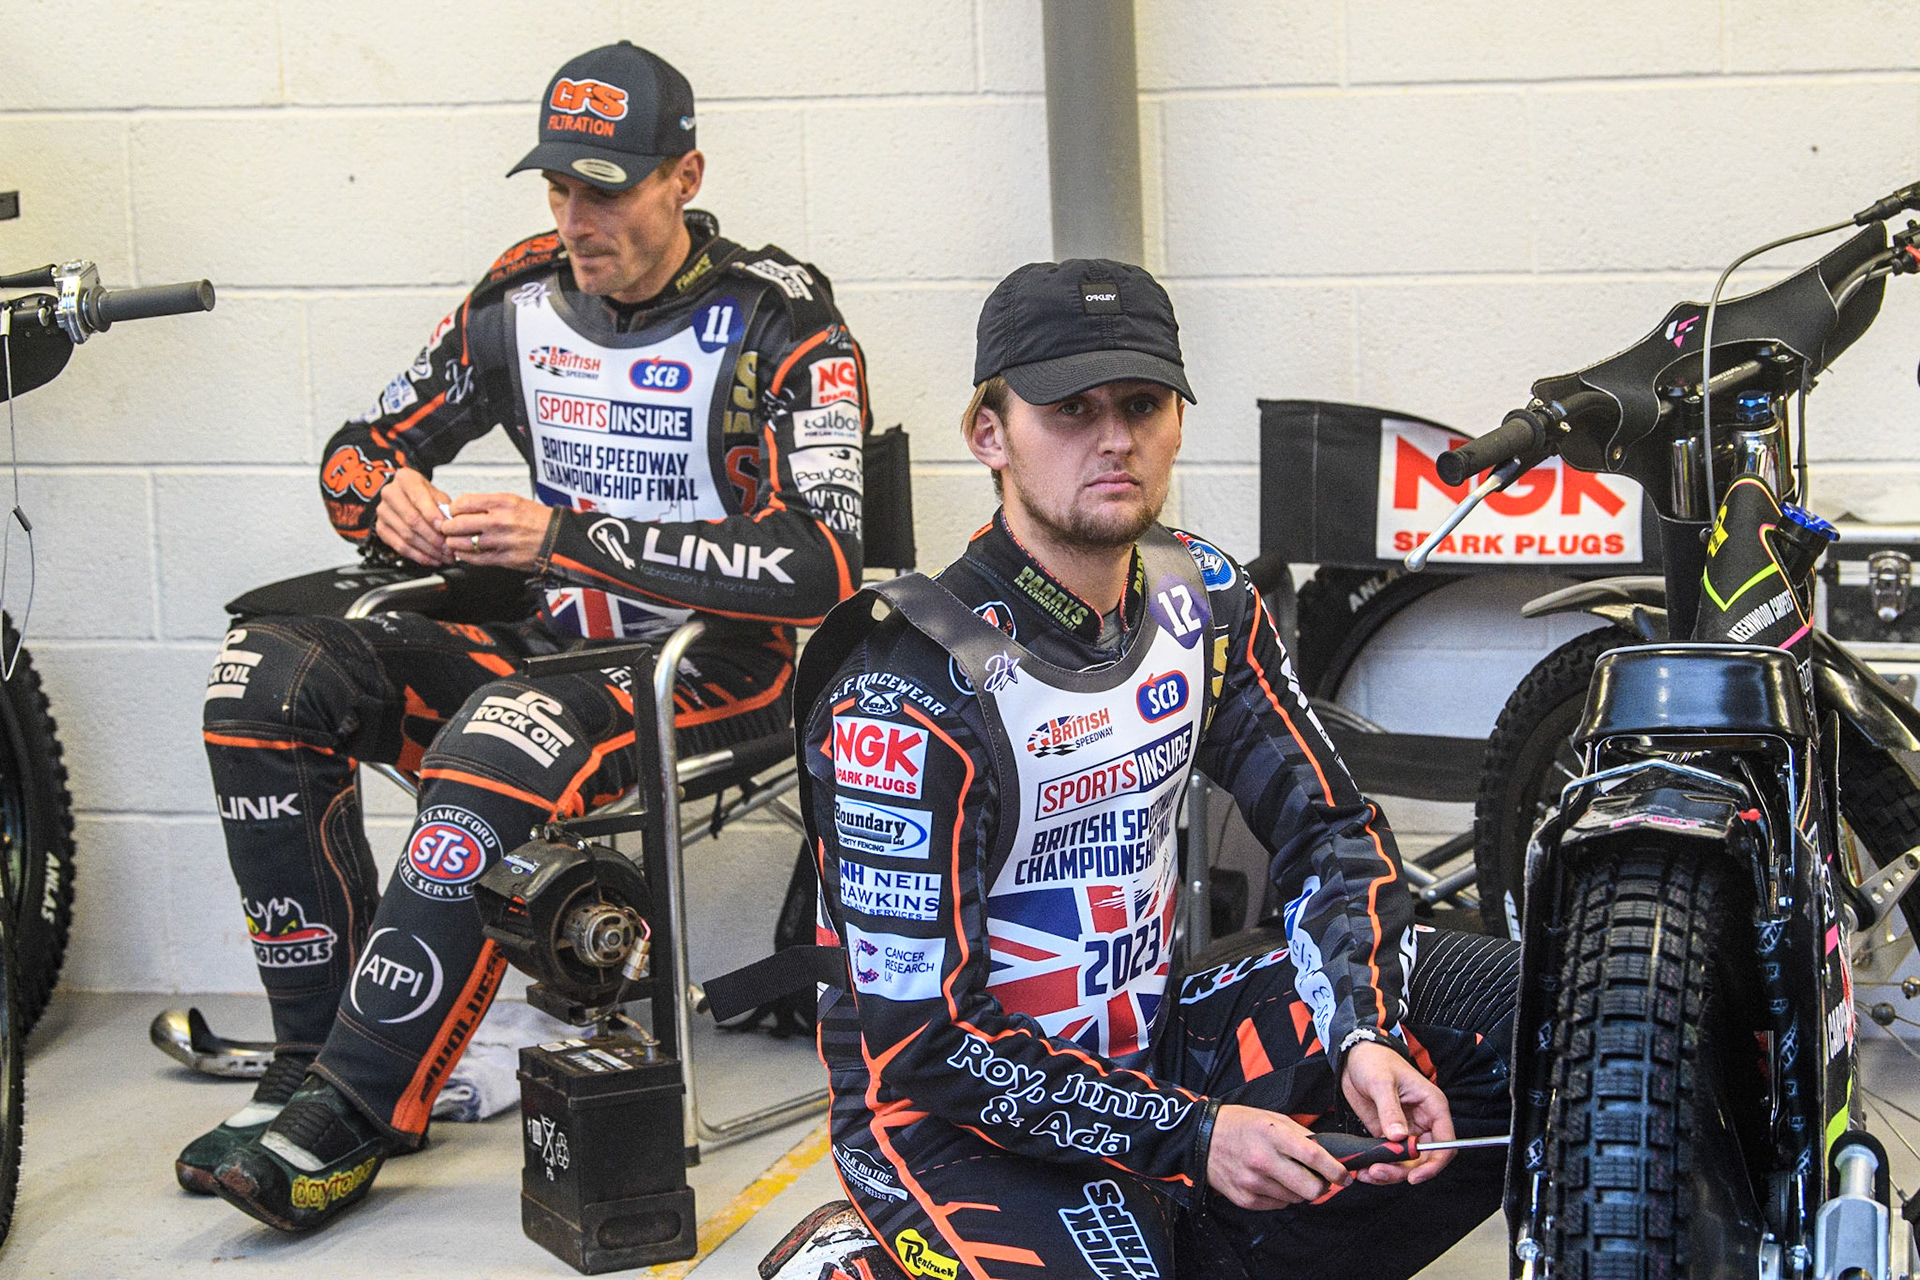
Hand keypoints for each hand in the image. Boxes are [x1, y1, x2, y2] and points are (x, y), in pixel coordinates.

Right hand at [373, 467, 452, 565]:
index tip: (444, 527)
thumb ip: (444, 507)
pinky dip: (418, 556)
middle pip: (412, 520)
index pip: (418, 498)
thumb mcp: (437, 494)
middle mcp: (390, 494)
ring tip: (444, 556)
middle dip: (433, 537)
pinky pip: (400, 547)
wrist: (405, 497)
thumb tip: (451, 525)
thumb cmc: (424, 495)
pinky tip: (432, 559)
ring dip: (428, 550)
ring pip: (406, 536)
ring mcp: (383, 512)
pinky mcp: (381, 529)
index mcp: (405, 479)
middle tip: (448, 548)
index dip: (432, 515)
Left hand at [439, 492, 554, 571]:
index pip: (463, 503)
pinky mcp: (502, 559)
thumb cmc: (538, 520)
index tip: (453, 512)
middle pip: (457, 524)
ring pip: (462, 543)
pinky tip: (466, 552)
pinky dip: (465, 556)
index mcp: (501, 503)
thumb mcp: (514, 501)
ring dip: (454, 543)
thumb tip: (464, 508)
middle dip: (447, 527)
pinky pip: (474, 559)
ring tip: (455, 541)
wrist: (558, 538)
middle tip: (447, 528)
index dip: (453, 508)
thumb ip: (488, 504)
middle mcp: (499, 521)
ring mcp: (499, 541)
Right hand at [1206, 1104, 1352, 1210]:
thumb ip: (1301, 1135)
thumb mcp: (1272, 1118)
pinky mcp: (1245, 1199)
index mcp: (1272, 1135)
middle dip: (1322, 1187)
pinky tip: (1271, 1181)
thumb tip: (1329, 1155)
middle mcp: (1263, 1160)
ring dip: (1299, 1191)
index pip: (1313, 1157)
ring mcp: (1253, 1183)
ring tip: (1287, 1175)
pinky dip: (1281, 1196)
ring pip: (1296, 1199)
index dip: (1335, 1170)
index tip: (1345, 1176)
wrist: (1201, 1139)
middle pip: (1310, 1188)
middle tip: (1320, 1180)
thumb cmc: (1241, 1124)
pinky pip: (1278, 1205)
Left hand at [1339, 1040, 1456, 1185]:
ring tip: (1369, 1173)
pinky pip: (1389, 1158)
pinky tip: (1364, 1169)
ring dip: (1390, 1172)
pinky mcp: (1388, 1135)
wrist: (1353, 1057)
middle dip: (1405, 1171)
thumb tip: (1398, 1137)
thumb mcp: (1382, 1082)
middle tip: (1380, 1172)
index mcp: (1432, 1107)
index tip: (1414, 1176)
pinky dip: (1379, 1166)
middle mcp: (1423, 1122)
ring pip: (1406, 1163)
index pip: (1445, 1143)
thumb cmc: (1375, 1061)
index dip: (1434, 1163)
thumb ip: (1390, 1110)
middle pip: (1424, 1158)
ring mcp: (1406, 1130)